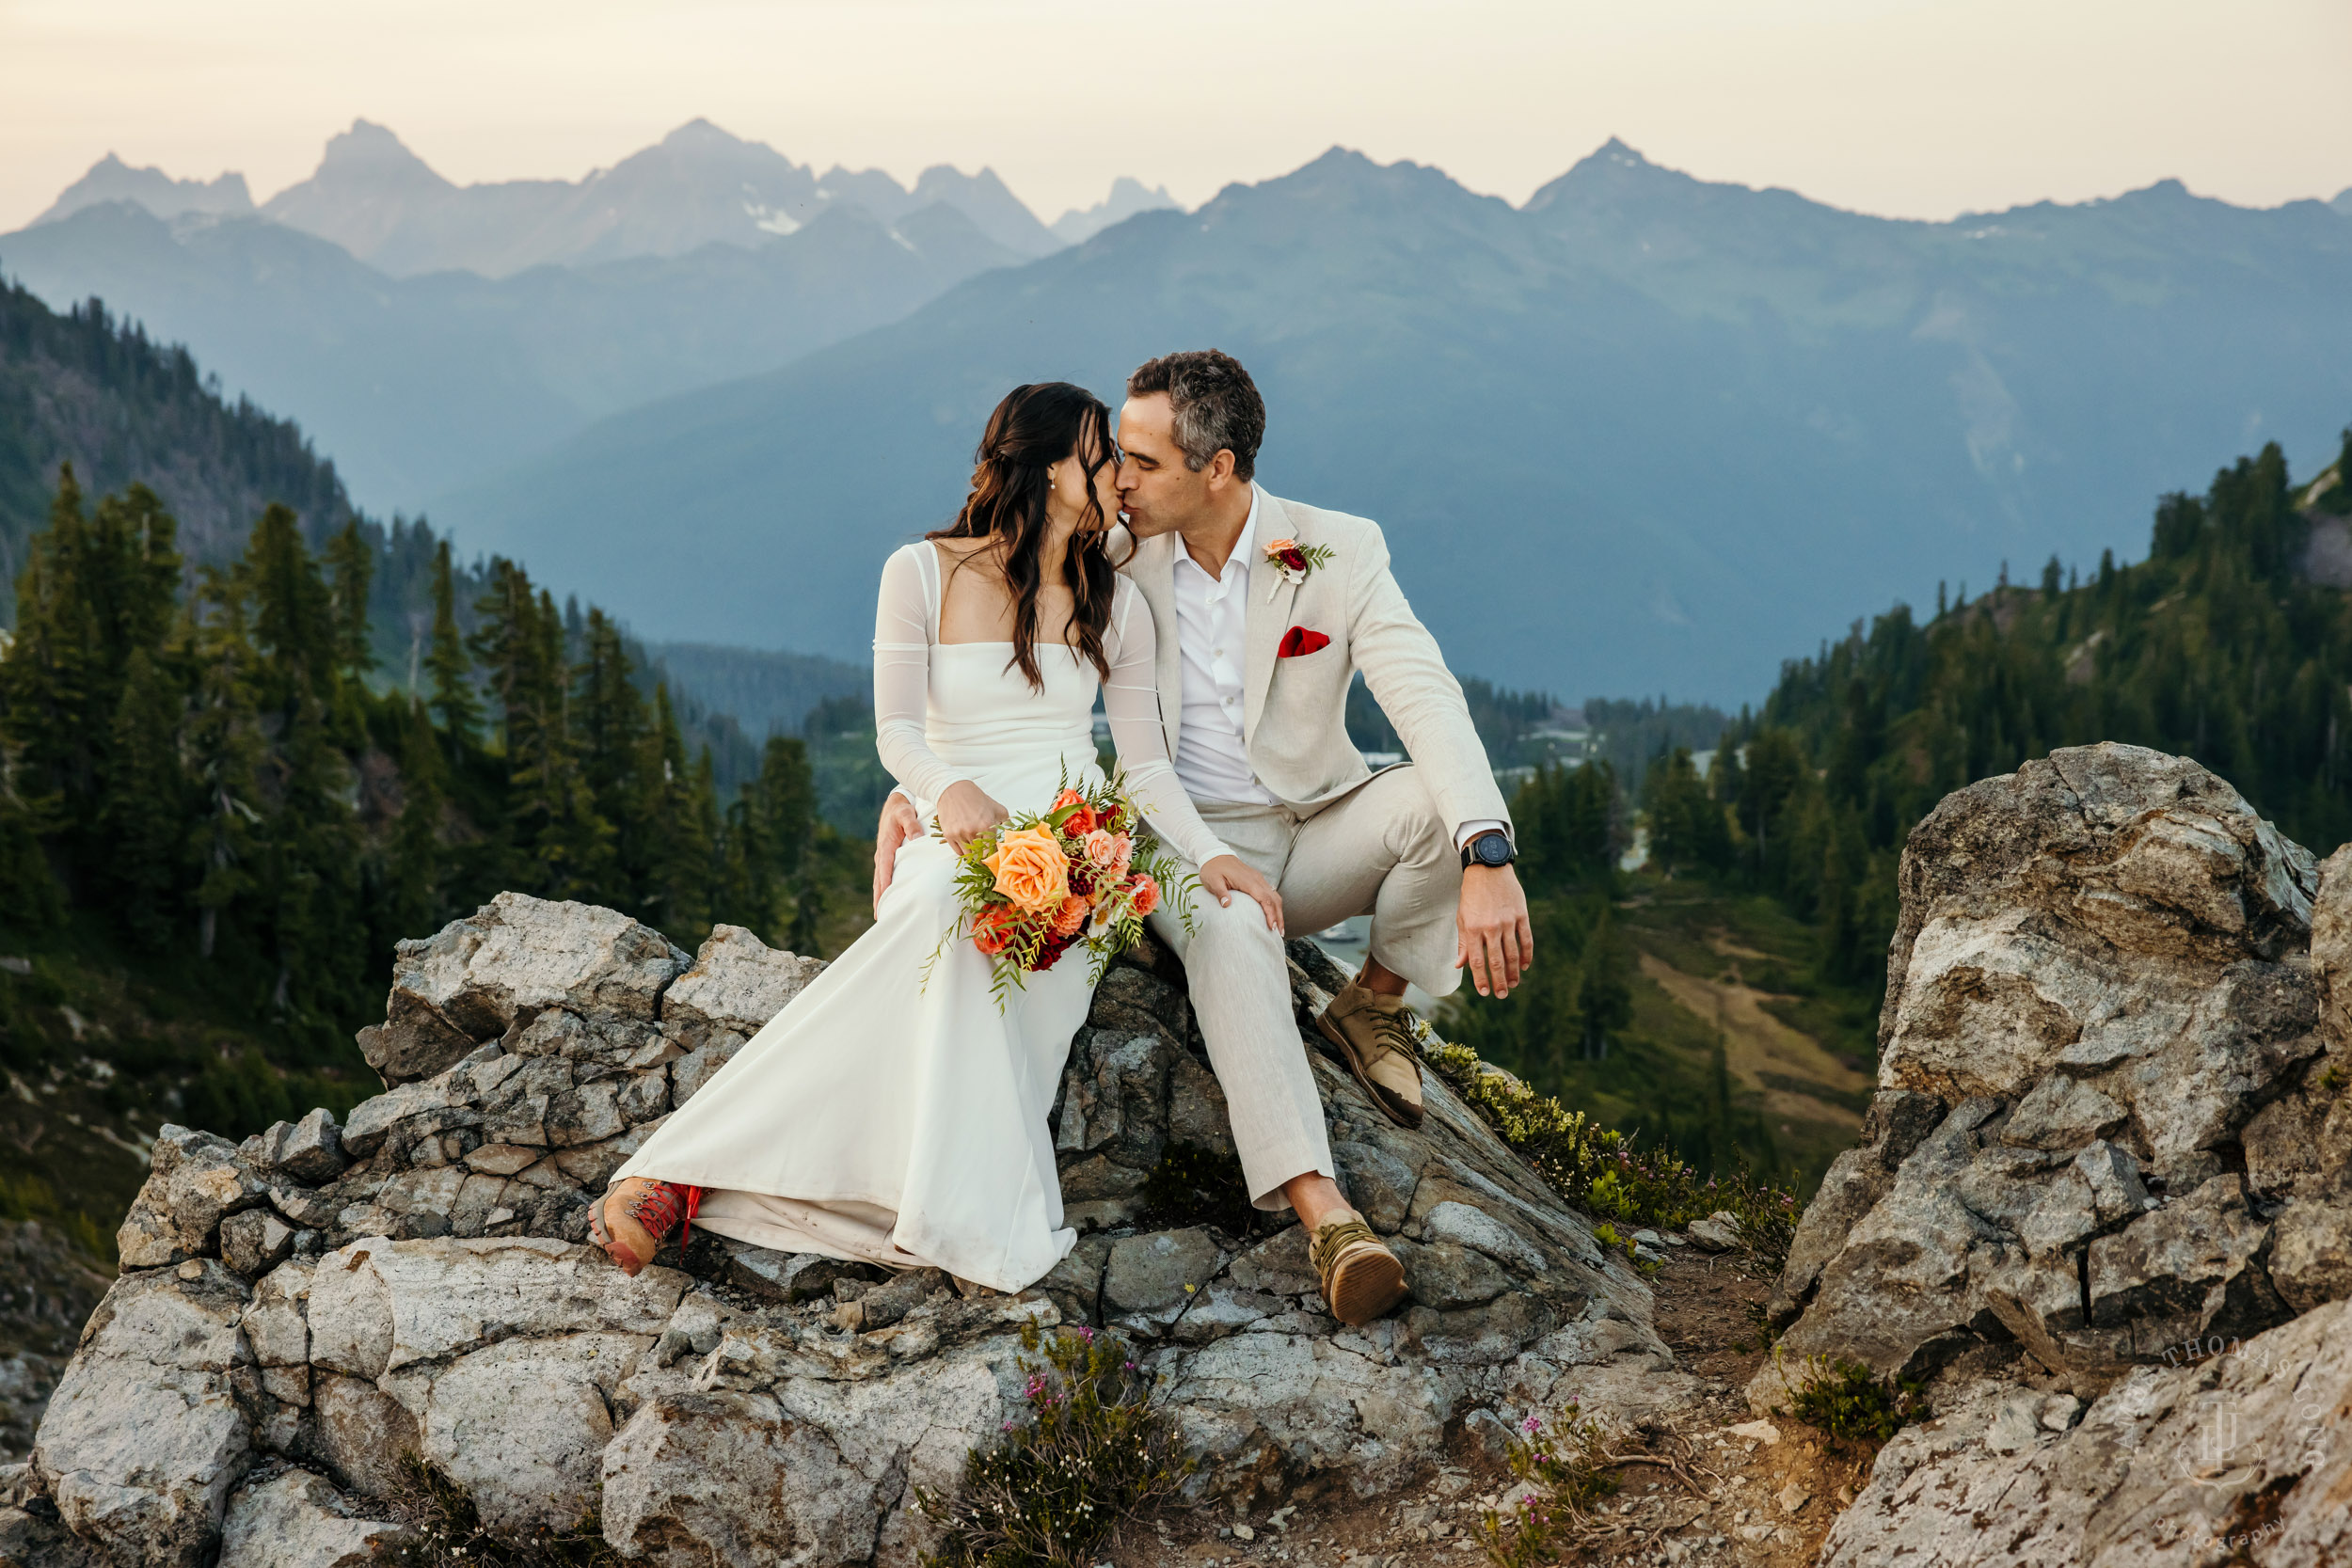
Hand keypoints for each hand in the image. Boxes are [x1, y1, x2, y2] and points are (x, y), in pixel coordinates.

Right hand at [873, 792, 922, 911]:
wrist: (894, 806)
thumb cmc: (902, 810)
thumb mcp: (906, 814)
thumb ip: (912, 825)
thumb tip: (916, 838)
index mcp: (886, 846)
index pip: (885, 868)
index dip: (884, 884)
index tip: (884, 898)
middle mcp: (881, 854)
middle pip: (878, 880)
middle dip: (879, 897)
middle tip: (880, 915)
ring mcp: (882, 857)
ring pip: (879, 880)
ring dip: (880, 896)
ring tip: (881, 913)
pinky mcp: (886, 858)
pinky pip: (883, 876)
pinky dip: (883, 889)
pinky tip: (887, 899)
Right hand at [933, 780, 1010, 856]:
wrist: (954, 790)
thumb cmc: (975, 798)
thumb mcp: (997, 807)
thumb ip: (1007, 821)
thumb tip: (1011, 833)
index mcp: (986, 825)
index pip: (992, 850)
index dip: (993, 855)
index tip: (993, 856)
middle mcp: (972, 831)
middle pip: (980, 855)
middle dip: (984, 856)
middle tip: (985, 854)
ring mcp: (959, 834)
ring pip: (969, 855)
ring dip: (973, 854)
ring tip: (976, 851)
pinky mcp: (949, 835)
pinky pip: (958, 852)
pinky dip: (963, 852)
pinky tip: (967, 846)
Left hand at [1200, 854, 1282, 933]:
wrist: (1215, 854)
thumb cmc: (1212, 868)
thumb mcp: (1212, 880)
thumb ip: (1220, 892)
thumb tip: (1226, 904)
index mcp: (1248, 881)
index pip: (1265, 898)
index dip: (1270, 913)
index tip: (1271, 927)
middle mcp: (1257, 879)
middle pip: (1274, 899)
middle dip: (1279, 916)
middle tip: (1279, 933)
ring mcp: (1258, 879)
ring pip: (1274, 896)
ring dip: (1278, 911)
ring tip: (1279, 928)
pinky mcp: (1257, 880)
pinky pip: (1270, 893)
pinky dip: (1274, 905)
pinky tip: (1273, 914)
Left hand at [1456, 864, 1532, 997]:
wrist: (1488, 868)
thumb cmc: (1472, 895)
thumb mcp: (1462, 917)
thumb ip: (1463, 942)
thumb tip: (1460, 965)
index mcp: (1473, 928)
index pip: (1477, 961)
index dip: (1481, 979)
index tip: (1484, 993)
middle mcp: (1491, 927)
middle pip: (1497, 961)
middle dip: (1499, 981)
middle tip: (1501, 995)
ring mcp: (1508, 921)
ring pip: (1513, 953)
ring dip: (1514, 972)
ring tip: (1513, 984)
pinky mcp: (1521, 915)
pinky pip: (1526, 940)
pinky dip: (1527, 955)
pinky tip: (1524, 966)